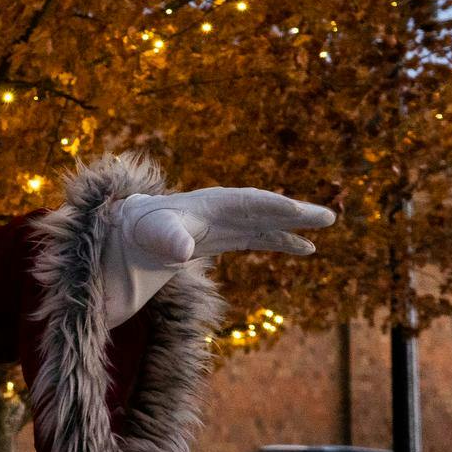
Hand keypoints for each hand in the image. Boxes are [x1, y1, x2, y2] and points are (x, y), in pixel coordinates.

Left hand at [99, 187, 336, 327]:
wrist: (122, 239)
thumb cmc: (138, 232)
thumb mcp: (150, 235)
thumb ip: (167, 238)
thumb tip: (184, 249)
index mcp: (206, 204)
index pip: (247, 203)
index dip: (274, 207)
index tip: (300, 212)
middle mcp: (218, 211)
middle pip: (263, 209)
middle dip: (294, 213)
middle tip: (328, 218)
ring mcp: (221, 225)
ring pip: (264, 223)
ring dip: (292, 228)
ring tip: (322, 231)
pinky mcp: (219, 239)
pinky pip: (256, 238)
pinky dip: (278, 242)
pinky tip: (302, 249)